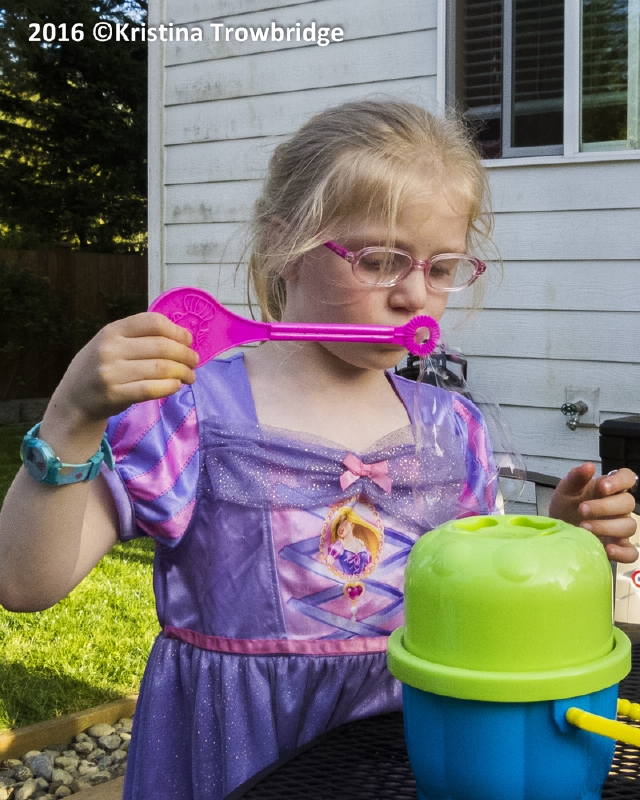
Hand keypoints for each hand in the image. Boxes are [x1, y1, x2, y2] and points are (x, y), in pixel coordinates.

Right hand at [53, 312, 198, 423]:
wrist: (75, 397)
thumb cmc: (101, 366)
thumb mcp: (112, 343)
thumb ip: (140, 337)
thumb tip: (183, 338)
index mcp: (112, 330)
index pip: (153, 323)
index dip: (177, 331)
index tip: (189, 341)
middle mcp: (110, 348)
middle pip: (161, 346)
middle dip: (185, 354)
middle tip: (194, 362)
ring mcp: (111, 372)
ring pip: (160, 368)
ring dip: (182, 372)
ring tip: (189, 376)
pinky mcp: (115, 394)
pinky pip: (151, 388)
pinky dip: (169, 386)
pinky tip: (176, 386)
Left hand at [548, 462, 637, 562]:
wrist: (557, 530)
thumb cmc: (566, 507)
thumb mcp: (566, 490)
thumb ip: (576, 477)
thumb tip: (589, 466)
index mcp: (609, 489)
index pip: (627, 478)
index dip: (619, 481)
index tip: (602, 487)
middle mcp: (619, 507)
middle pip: (627, 503)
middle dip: (605, 506)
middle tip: (581, 509)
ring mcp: (620, 528)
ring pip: (629, 526)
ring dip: (607, 527)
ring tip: (584, 528)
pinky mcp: (618, 547)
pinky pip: (631, 553)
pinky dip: (622, 552)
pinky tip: (607, 549)